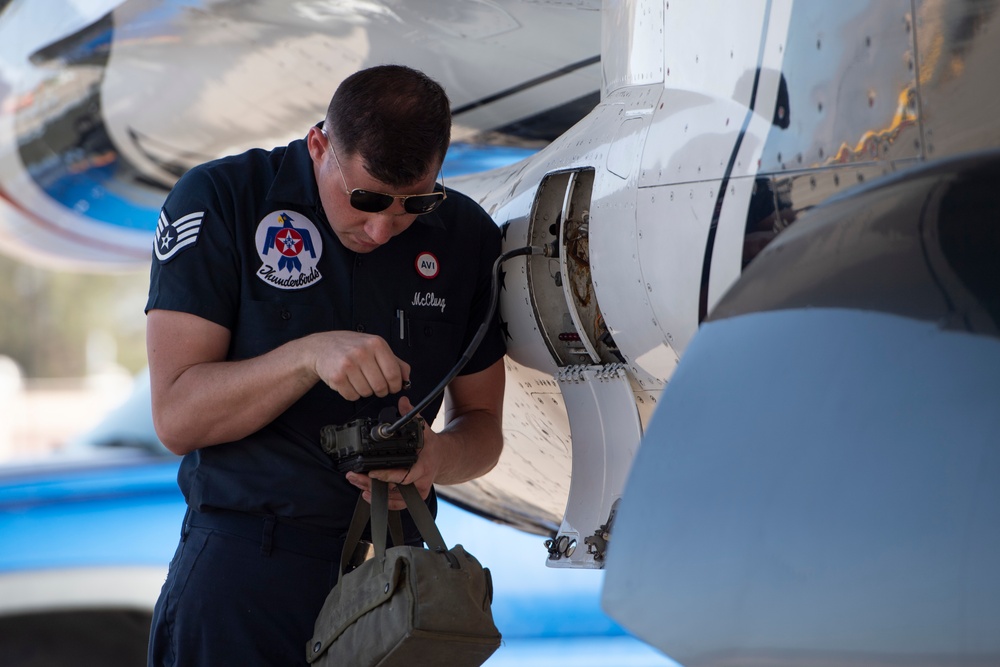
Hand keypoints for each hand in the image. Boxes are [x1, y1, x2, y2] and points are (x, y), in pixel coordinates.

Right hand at [310, 331, 409, 400]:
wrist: (321, 347)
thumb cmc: (350, 347)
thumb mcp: (375, 347)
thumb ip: (395, 362)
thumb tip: (406, 378)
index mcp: (376, 344)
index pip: (394, 374)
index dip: (395, 386)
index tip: (392, 387)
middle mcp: (362, 352)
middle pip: (381, 386)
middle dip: (380, 390)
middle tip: (374, 384)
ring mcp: (348, 364)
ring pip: (366, 393)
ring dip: (365, 391)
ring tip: (359, 379)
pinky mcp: (336, 377)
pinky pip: (352, 396)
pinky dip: (352, 393)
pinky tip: (348, 382)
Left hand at [345, 396, 440, 510]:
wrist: (444, 457)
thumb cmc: (431, 444)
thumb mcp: (424, 428)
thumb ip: (412, 415)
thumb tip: (403, 401)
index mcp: (423, 465)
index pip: (404, 475)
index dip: (387, 475)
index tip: (371, 473)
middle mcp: (420, 480)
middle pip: (394, 488)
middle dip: (372, 484)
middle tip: (355, 478)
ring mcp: (417, 490)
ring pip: (393, 498)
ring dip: (374, 492)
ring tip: (357, 484)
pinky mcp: (414, 496)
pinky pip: (398, 504)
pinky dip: (382, 501)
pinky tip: (367, 494)